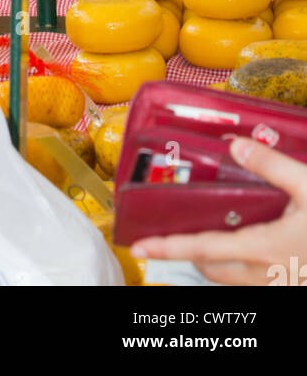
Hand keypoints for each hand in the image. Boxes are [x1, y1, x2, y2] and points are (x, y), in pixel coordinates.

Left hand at [132, 137, 306, 285]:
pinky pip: (252, 282)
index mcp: (263, 250)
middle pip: (210, 268)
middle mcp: (264, 275)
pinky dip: (238, 265)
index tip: (140, 245)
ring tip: (209, 230)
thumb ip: (272, 164)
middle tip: (176, 225)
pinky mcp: (290, 286)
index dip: (168, 247)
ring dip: (214, 259)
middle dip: (189, 250)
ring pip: (231, 279)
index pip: (201, 249)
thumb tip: (234, 144)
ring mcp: (278, 286)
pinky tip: (250, 240)